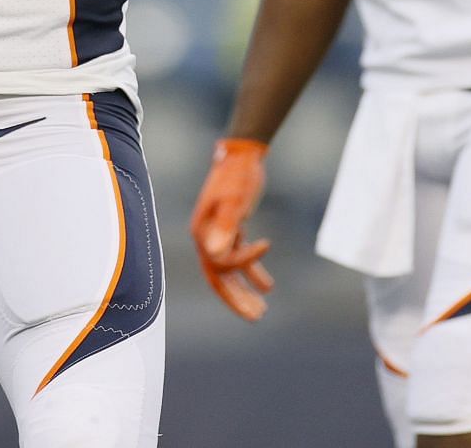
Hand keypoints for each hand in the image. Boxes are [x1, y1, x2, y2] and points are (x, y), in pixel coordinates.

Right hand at [190, 138, 272, 320]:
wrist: (242, 154)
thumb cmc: (238, 175)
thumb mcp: (235, 200)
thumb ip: (225, 226)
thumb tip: (214, 254)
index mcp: (202, 233)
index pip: (220, 262)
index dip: (244, 261)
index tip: (266, 245)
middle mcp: (206, 237)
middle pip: (219, 277)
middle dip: (237, 299)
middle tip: (257, 316)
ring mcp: (217, 234)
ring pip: (229, 272)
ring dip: (244, 290)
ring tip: (262, 310)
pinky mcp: (230, 229)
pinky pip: (238, 257)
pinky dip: (252, 271)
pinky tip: (267, 285)